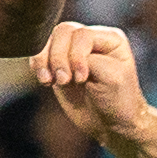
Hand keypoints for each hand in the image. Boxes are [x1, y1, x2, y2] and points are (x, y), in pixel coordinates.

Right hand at [31, 21, 146, 140]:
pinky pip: (41, 55)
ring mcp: (73, 52)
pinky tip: (44, 80)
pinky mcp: (59, 65)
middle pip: (63, 32)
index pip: (83, 35)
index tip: (82, 79)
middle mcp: (90, 41)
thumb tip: (64, 59)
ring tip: (48, 81)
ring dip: (43, 60)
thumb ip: (89, 61)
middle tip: (63, 81)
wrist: (111, 125)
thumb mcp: (112, 78)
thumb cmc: (118, 101)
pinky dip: (38, 66)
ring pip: (49, 41)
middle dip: (58, 57)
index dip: (77, 55)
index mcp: (109, 38)